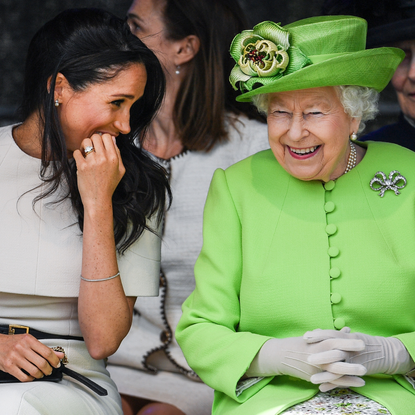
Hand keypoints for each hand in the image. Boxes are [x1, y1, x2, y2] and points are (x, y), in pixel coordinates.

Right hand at [0, 334, 63, 380]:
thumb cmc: (13, 342)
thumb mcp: (29, 341)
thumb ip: (44, 348)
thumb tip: (58, 354)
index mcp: (29, 340)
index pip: (47, 352)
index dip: (55, 360)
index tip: (57, 363)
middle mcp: (22, 348)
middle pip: (41, 363)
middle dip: (48, 369)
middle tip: (50, 370)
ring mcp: (15, 358)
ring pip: (33, 371)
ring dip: (40, 375)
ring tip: (41, 374)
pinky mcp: (9, 366)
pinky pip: (23, 377)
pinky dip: (30, 379)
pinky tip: (31, 376)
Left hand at [73, 133, 125, 209]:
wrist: (98, 199)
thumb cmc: (109, 185)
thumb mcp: (120, 170)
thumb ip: (118, 154)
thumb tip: (112, 139)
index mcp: (114, 158)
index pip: (107, 136)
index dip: (102, 139)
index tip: (100, 145)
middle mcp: (104, 158)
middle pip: (96, 137)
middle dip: (93, 141)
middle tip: (92, 149)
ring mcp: (92, 162)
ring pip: (85, 141)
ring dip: (84, 146)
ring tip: (85, 153)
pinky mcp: (82, 166)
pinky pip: (77, 152)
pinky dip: (78, 155)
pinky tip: (81, 161)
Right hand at [246, 329, 365, 388]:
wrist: (280, 356)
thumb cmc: (298, 344)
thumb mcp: (313, 337)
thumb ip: (330, 334)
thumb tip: (347, 330)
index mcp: (314, 343)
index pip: (332, 341)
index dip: (346, 341)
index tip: (360, 340)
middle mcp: (315, 355)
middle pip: (334, 354)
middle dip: (350, 354)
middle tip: (365, 352)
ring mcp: (314, 367)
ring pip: (334, 370)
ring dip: (350, 371)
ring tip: (365, 371)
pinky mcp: (314, 377)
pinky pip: (332, 381)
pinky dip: (346, 382)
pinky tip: (359, 382)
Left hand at [305, 328, 414, 390]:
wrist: (383, 352)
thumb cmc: (362, 342)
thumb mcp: (348, 335)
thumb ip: (332, 335)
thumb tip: (316, 331)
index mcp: (346, 337)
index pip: (330, 334)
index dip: (318, 335)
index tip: (305, 337)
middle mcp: (349, 348)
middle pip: (333, 351)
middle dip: (320, 355)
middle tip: (307, 358)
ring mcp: (353, 361)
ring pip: (337, 368)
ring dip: (324, 375)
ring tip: (312, 379)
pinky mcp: (357, 371)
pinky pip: (344, 379)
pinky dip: (333, 384)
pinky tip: (322, 388)